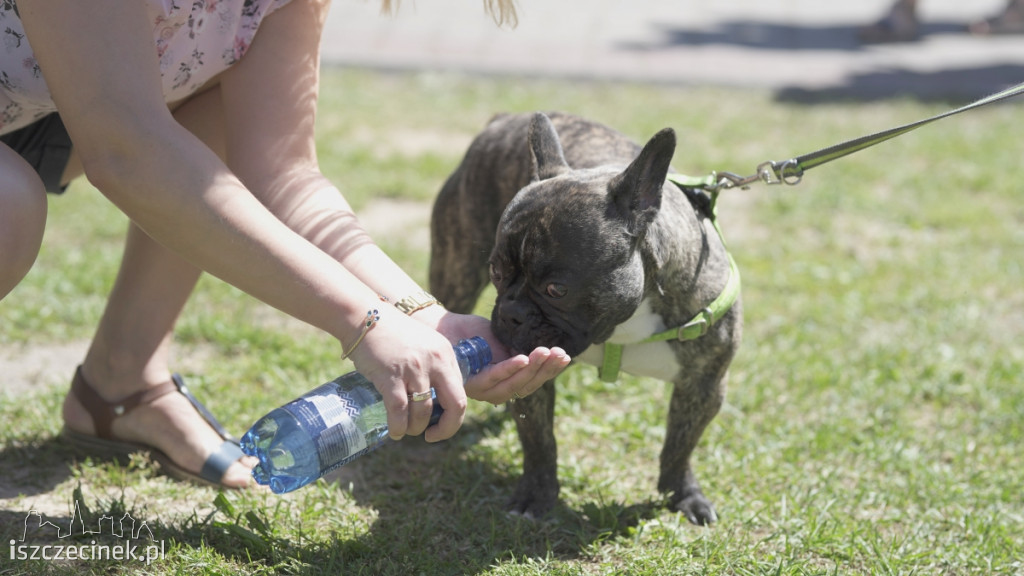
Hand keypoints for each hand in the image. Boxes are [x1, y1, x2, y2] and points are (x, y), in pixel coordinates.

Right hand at [346, 308, 466, 442]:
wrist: (365, 317)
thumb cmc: (392, 334)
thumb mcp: (424, 345)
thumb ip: (434, 367)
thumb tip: (436, 401)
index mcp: (446, 355)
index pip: (461, 393)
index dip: (454, 416)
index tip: (440, 424)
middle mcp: (436, 361)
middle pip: (456, 404)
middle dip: (446, 428)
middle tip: (431, 436)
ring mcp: (415, 368)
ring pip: (424, 412)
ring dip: (415, 427)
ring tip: (406, 430)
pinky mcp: (392, 375)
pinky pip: (400, 411)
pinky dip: (398, 426)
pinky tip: (395, 432)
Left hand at [416, 308, 570, 403]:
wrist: (441, 326)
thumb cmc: (470, 333)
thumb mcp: (501, 340)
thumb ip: (519, 350)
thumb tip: (545, 352)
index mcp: (503, 381)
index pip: (532, 381)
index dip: (550, 371)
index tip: (566, 356)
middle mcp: (493, 390)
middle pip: (526, 386)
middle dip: (546, 370)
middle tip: (561, 353)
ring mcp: (481, 389)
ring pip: (513, 385)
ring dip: (532, 369)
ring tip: (546, 352)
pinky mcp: (469, 382)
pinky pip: (494, 377)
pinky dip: (510, 368)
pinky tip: (524, 357)